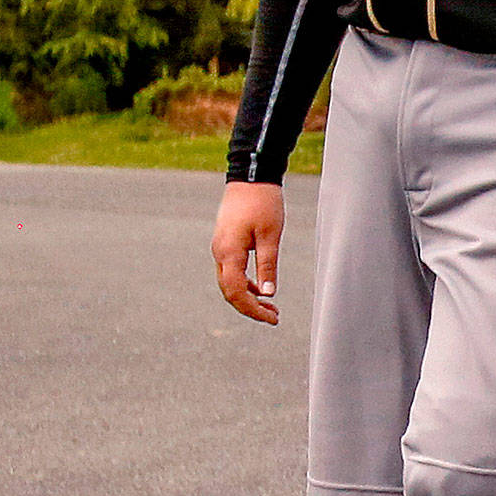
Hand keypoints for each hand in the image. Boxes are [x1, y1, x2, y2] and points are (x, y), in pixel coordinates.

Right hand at [213, 181, 284, 324]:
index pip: (236, 292)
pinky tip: (262, 287)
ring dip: (249, 296)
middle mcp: (220, 253)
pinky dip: (246, 283)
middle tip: (275, 316)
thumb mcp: (271, 235)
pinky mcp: (226, 242)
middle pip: (230, 291)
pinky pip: (232, 270)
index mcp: (228, 253)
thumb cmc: (263, 203)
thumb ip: (268, 265)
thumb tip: (269, 293)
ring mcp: (221, 248)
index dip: (252, 310)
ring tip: (271, 306)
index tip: (272, 318)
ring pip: (230, 282)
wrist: (251, 176)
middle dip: (251, 307)